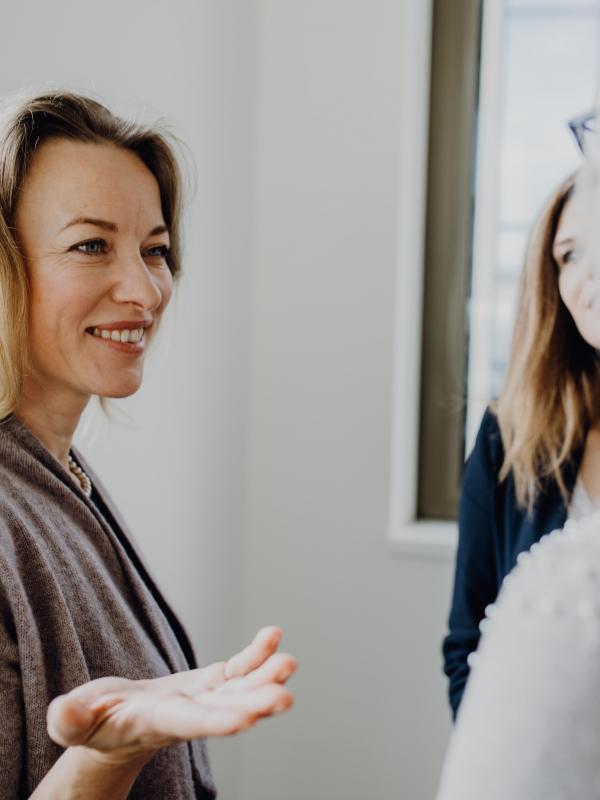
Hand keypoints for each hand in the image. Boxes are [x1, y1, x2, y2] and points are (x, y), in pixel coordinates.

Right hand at [46, 627, 295, 763]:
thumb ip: (71, 719)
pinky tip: (273, 635)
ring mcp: (204, 698)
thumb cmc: (93, 723)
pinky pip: (237, 667)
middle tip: (285, 697)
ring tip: (290, 662)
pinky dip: (255, 653)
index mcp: (157, 724)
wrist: (116, 724)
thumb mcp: (75, 722)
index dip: (217, 720)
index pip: (190, 724)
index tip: (246, 719)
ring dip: (265, 677)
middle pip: (227, 710)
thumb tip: (61, 714)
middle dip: (256, 703)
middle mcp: (189, 715)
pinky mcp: (210, 682)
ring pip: (240, 689)